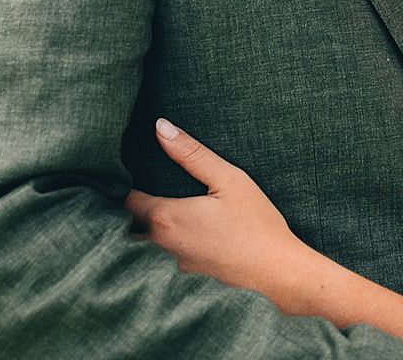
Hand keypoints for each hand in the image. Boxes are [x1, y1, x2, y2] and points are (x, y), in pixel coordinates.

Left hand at [125, 118, 323, 313]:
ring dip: (149, 223)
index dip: (124, 182)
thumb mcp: (227, 178)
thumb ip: (191, 153)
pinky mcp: (190, 274)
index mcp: (166, 218)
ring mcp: (175, 264)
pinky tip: (192, 227)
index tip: (130, 167)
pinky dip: (169, 239)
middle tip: (144, 181)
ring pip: (148, 241)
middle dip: (133, 203)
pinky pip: (168, 254)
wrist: (278, 272)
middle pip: (131, 222)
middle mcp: (162, 245)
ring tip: (165, 200)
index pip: (126, 199)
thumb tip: (160, 127)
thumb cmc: (256, 223)